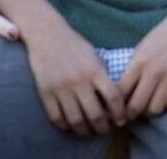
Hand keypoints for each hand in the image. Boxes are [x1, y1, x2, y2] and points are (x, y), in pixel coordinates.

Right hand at [24, 18, 125, 135]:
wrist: (48, 35)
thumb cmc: (75, 46)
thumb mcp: (95, 57)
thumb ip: (104, 77)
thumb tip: (112, 102)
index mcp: (95, 70)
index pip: (113, 98)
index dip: (120, 113)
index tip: (121, 120)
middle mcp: (79, 81)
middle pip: (95, 115)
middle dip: (103, 127)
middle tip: (105, 130)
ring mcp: (61, 88)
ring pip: (76, 120)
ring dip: (84, 130)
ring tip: (88, 130)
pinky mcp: (46, 92)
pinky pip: (56, 118)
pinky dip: (65, 126)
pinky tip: (71, 124)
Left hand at [118, 1, 166, 120]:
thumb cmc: (163, 35)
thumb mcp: (142, 48)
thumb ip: (132, 70)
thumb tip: (122, 94)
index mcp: (138, 62)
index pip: (121, 94)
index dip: (117, 106)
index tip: (118, 110)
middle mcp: (153, 72)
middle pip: (136, 106)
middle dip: (131, 115)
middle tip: (132, 115)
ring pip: (155, 109)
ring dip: (150, 111)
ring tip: (150, 106)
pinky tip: (166, 98)